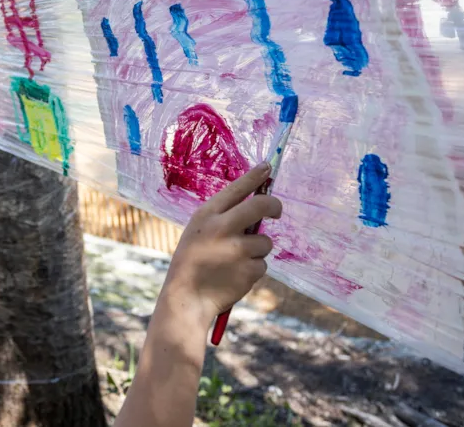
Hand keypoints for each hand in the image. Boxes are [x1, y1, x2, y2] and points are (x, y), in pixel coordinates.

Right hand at [162, 164, 281, 322]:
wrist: (187, 297)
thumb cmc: (193, 261)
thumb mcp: (198, 231)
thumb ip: (222, 218)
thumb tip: (257, 207)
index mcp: (207, 215)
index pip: (236, 188)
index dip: (254, 176)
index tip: (268, 166)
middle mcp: (222, 228)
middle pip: (261, 206)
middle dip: (274, 205)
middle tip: (276, 211)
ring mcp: (237, 249)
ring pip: (265, 241)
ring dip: (257, 250)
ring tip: (233, 262)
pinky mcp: (249, 269)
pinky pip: (262, 263)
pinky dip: (253, 269)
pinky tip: (234, 276)